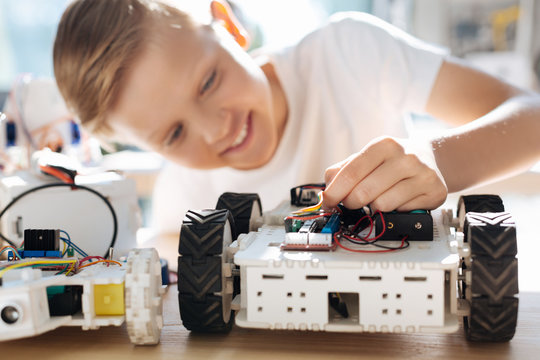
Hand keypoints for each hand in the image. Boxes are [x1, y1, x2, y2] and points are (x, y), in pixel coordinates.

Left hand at [322, 136, 447, 210]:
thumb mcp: (367, 157)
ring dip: (374, 207)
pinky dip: (394, 211)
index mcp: (384, 145)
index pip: (351, 173)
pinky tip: (398, 199)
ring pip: (382, 205)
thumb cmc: (392, 160)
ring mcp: (422, 174)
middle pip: (363, 193)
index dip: (334, 192)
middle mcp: (405, 157)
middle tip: (352, 202)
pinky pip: (401, 212)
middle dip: (351, 202)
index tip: (327, 201)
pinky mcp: (434, 191)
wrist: (431, 157)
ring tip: (380, 197)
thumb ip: (343, 171)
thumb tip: (326, 192)